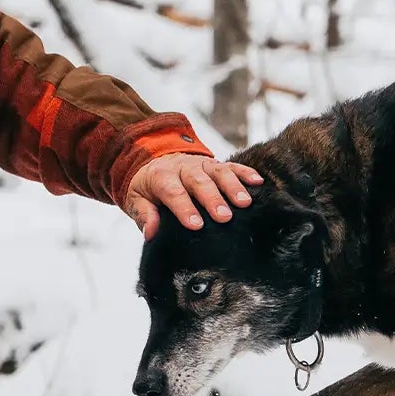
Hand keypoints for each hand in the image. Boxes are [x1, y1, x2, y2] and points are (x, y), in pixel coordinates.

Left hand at [123, 151, 262, 239]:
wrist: (154, 162)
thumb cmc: (147, 187)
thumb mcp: (136, 200)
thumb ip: (144, 215)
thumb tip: (151, 233)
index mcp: (161, 176)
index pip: (173, 193)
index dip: (185, 208)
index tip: (196, 225)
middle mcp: (183, 167)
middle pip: (199, 181)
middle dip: (213, 198)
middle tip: (225, 217)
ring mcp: (201, 164)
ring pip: (218, 172)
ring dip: (233, 186)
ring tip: (245, 202)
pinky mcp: (215, 164)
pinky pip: (232, 166)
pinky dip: (245, 173)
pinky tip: (258, 182)